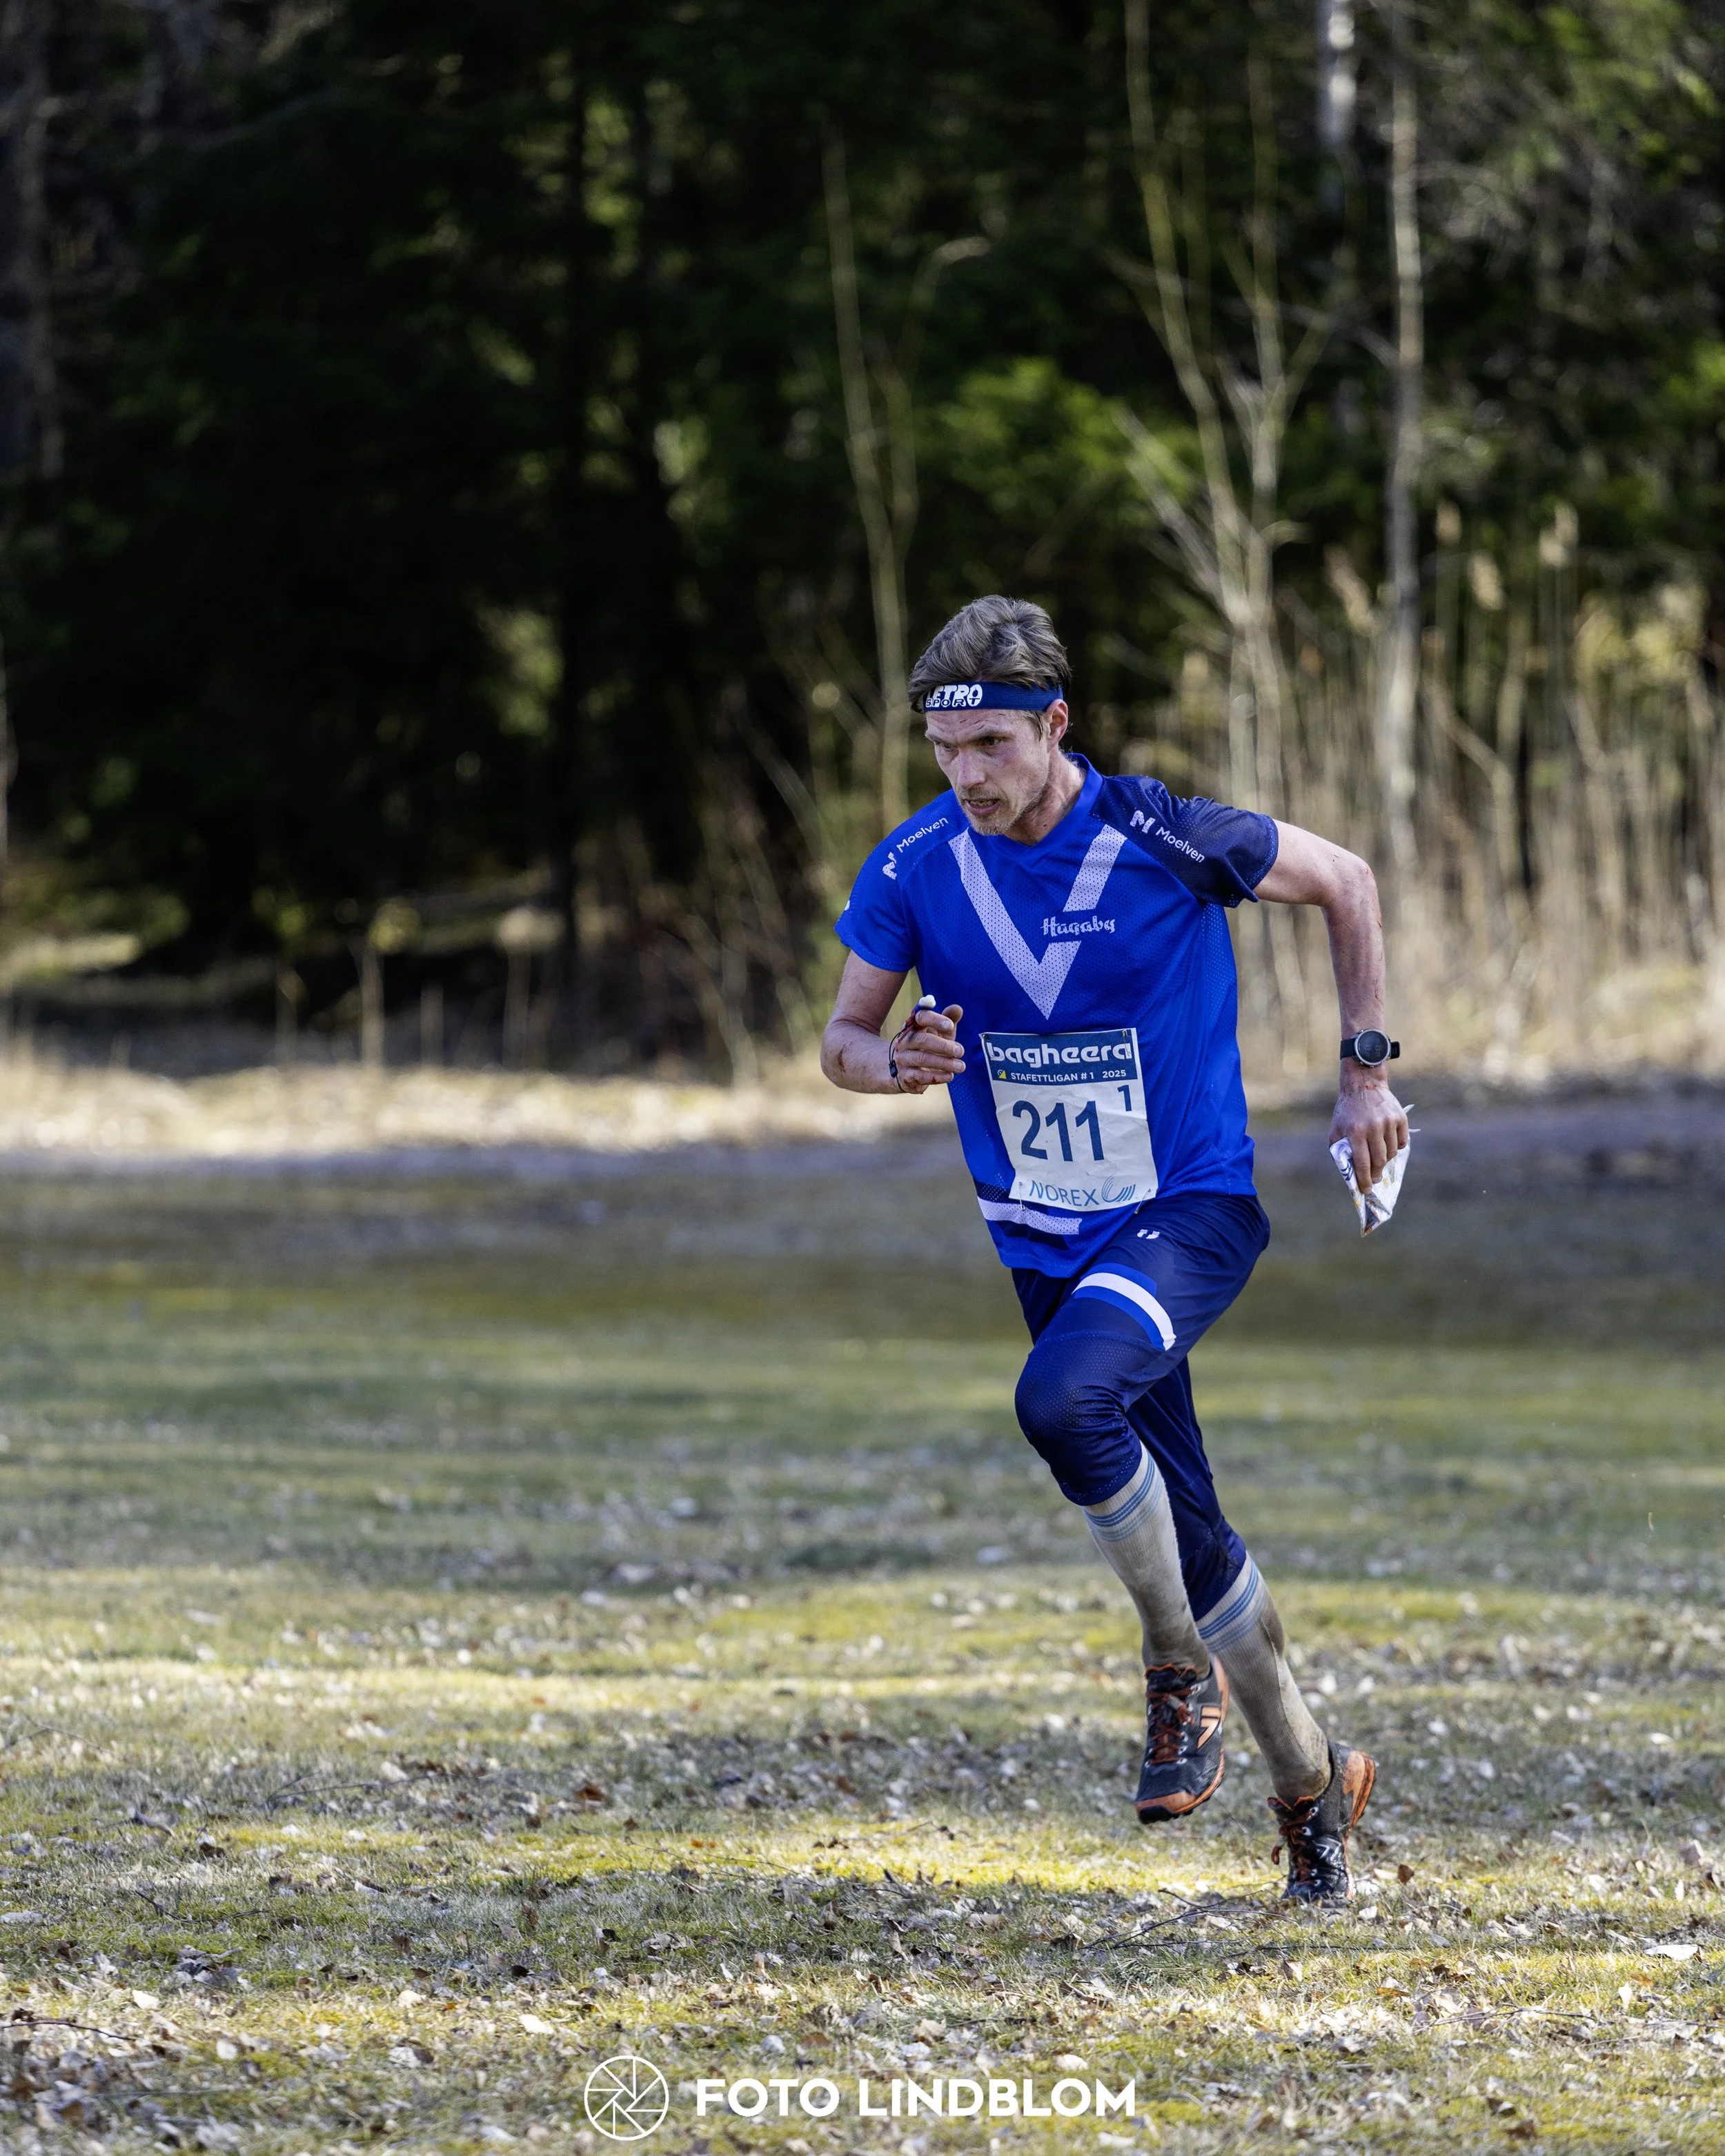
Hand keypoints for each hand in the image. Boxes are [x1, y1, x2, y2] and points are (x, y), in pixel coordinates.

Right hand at [891, 1003, 965, 1092]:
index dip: (935, 1020)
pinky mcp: (905, 1076)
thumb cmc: (926, 1047)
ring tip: (961, 1066)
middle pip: (922, 1040)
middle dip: (943, 1046)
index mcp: (913, 1026)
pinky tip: (950, 1076)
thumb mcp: (939, 1033)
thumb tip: (958, 1008)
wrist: (904, 1072)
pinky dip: (937, 1076)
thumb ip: (949, 1020)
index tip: (951, 1026)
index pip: (921, 1017)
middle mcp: (904, 1041)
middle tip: (961, 1051)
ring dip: (944, 1063)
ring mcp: (903, 1059)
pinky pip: (920, 1076)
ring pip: (922, 1058)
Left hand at [1330, 1075, 1407, 1191]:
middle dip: (1376, 1174)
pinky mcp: (1400, 1118)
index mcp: (1355, 1132)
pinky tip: (1388, 1145)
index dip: (1364, 1180)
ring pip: (1392, 1153)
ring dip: (1385, 1160)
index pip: (1362, 1163)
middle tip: (1374, 1179)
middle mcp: (1373, 1127)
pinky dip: (1396, 1147)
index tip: (1366, 1190)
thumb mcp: (1336, 1129)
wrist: (1363, 1084)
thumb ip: (1340, 1150)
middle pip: (1379, 1161)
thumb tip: (1349, 1173)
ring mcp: (1388, 1122)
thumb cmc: (1347, 1110)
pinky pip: (1402, 1142)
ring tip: (1378, 1159)